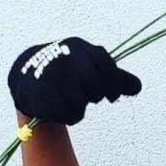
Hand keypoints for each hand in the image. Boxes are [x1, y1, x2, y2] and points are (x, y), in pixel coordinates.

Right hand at [7, 37, 141, 125]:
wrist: (28, 73)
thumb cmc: (69, 71)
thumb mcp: (92, 68)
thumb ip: (116, 78)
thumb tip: (138, 87)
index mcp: (81, 49)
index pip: (106, 64)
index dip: (114, 84)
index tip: (112, 96)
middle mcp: (65, 58)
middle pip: (93, 83)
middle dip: (95, 94)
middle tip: (90, 96)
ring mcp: (50, 75)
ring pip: (77, 102)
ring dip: (79, 108)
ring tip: (72, 102)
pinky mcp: (38, 93)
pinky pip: (63, 113)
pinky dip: (67, 116)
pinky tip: (60, 109)